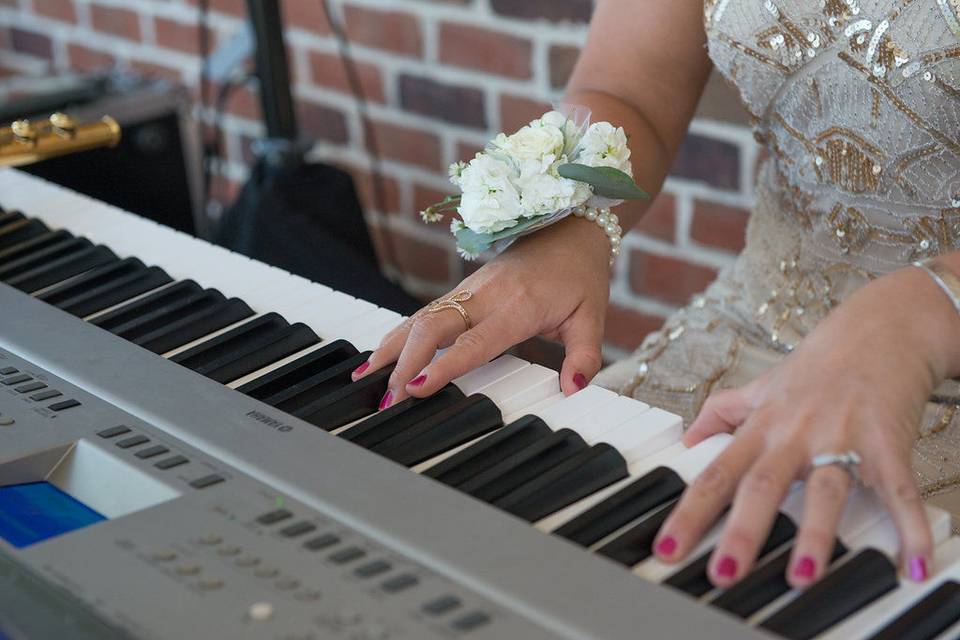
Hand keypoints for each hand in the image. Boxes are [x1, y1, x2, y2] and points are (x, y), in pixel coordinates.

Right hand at [353, 215, 611, 407]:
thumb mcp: (592, 316)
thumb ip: (584, 355)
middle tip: (387, 399)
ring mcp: (469, 290)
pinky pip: (424, 313)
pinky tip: (380, 355)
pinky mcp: (461, 290)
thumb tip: (574, 388)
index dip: (443, 366)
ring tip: (364, 379)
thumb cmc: (580, 274)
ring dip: (391, 349)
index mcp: (518, 306)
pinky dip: (399, 336)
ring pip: (420, 317)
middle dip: (404, 363)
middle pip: (433, 327)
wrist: (571, 226)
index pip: (474, 342)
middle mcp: (485, 296)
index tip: (416, 387)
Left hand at [652, 265, 959, 588]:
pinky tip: (913, 563)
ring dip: (814, 534)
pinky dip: (909, 525)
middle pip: (761, 484)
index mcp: (761, 427)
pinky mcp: (887, 442)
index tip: (665, 548)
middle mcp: (794, 434)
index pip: (715, 474)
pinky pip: (898, 489)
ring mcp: (841, 438)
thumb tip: (687, 439)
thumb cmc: (819, 365)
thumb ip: (723, 413)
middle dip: (741, 531)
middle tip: (722, 575)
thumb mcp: (762, 387)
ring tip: (801, 577)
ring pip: (824, 489)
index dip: (689, 512)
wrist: (880, 329)